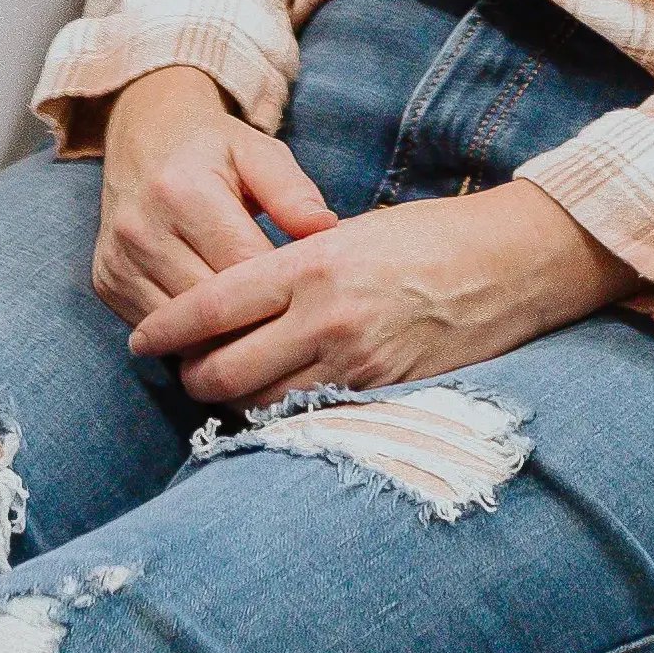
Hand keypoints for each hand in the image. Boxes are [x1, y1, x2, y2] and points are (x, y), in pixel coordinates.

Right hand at [91, 63, 335, 322]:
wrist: (144, 136)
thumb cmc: (213, 150)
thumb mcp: (259, 152)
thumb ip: (292, 191)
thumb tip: (326, 231)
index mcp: (182, 190)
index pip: (241, 266)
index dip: (281, 289)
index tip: (309, 298)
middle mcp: (141, 228)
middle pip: (208, 306)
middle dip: (253, 320)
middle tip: (290, 326)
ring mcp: (118, 259)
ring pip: (179, 329)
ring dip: (220, 338)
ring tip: (258, 332)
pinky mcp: (105, 281)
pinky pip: (154, 329)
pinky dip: (187, 337)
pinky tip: (217, 330)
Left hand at [131, 176, 630, 405]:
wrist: (510, 266)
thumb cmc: (429, 237)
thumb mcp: (351, 234)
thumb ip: (292, 268)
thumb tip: (235, 302)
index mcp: (311, 266)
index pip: (212, 306)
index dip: (166, 329)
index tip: (143, 338)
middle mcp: (326, 318)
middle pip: (222, 369)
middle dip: (191, 376)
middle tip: (181, 368)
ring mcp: (356, 364)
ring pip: (259, 404)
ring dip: (232, 402)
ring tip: (221, 389)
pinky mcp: (383, 395)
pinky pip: (310, 419)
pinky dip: (282, 416)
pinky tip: (274, 406)